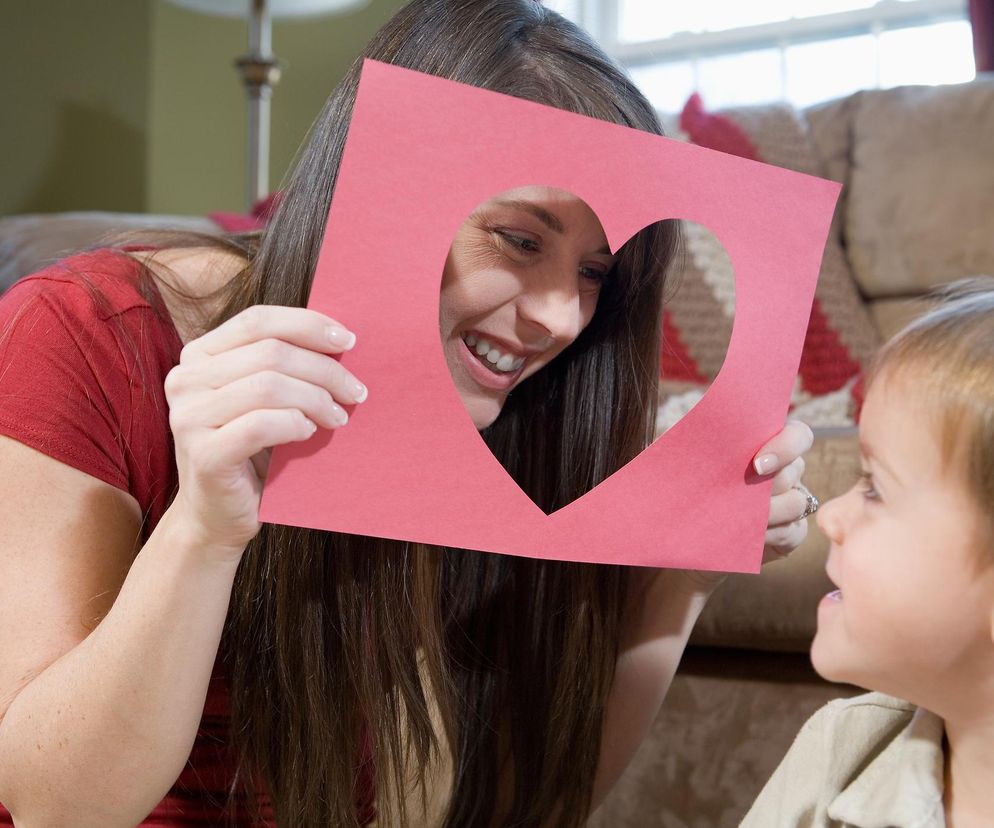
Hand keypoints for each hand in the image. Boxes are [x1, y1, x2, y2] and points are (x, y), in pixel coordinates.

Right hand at [163, 306, 365, 560]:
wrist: (217, 515)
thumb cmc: (250, 452)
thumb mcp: (263, 398)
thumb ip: (283, 365)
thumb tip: (342, 339)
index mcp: (199, 356)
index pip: (258, 321)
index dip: (307, 325)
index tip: (349, 340)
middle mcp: (185, 380)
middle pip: (270, 352)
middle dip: (324, 368)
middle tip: (355, 391)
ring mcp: (188, 417)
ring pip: (268, 386)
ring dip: (316, 399)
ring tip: (339, 416)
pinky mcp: (203, 453)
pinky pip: (261, 425)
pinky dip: (295, 424)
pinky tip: (310, 432)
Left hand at [671, 418, 815, 595]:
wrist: (686, 527)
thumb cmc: (690, 484)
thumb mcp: (692, 460)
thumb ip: (704, 443)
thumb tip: (701, 437)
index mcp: (767, 443)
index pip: (797, 435)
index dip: (786, 446)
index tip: (757, 464)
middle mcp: (786, 470)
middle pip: (794, 470)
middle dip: (767, 483)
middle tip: (737, 494)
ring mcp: (793, 500)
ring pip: (797, 502)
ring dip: (769, 511)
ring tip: (738, 517)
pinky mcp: (791, 531)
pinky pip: (794, 532)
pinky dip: (772, 534)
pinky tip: (751, 536)